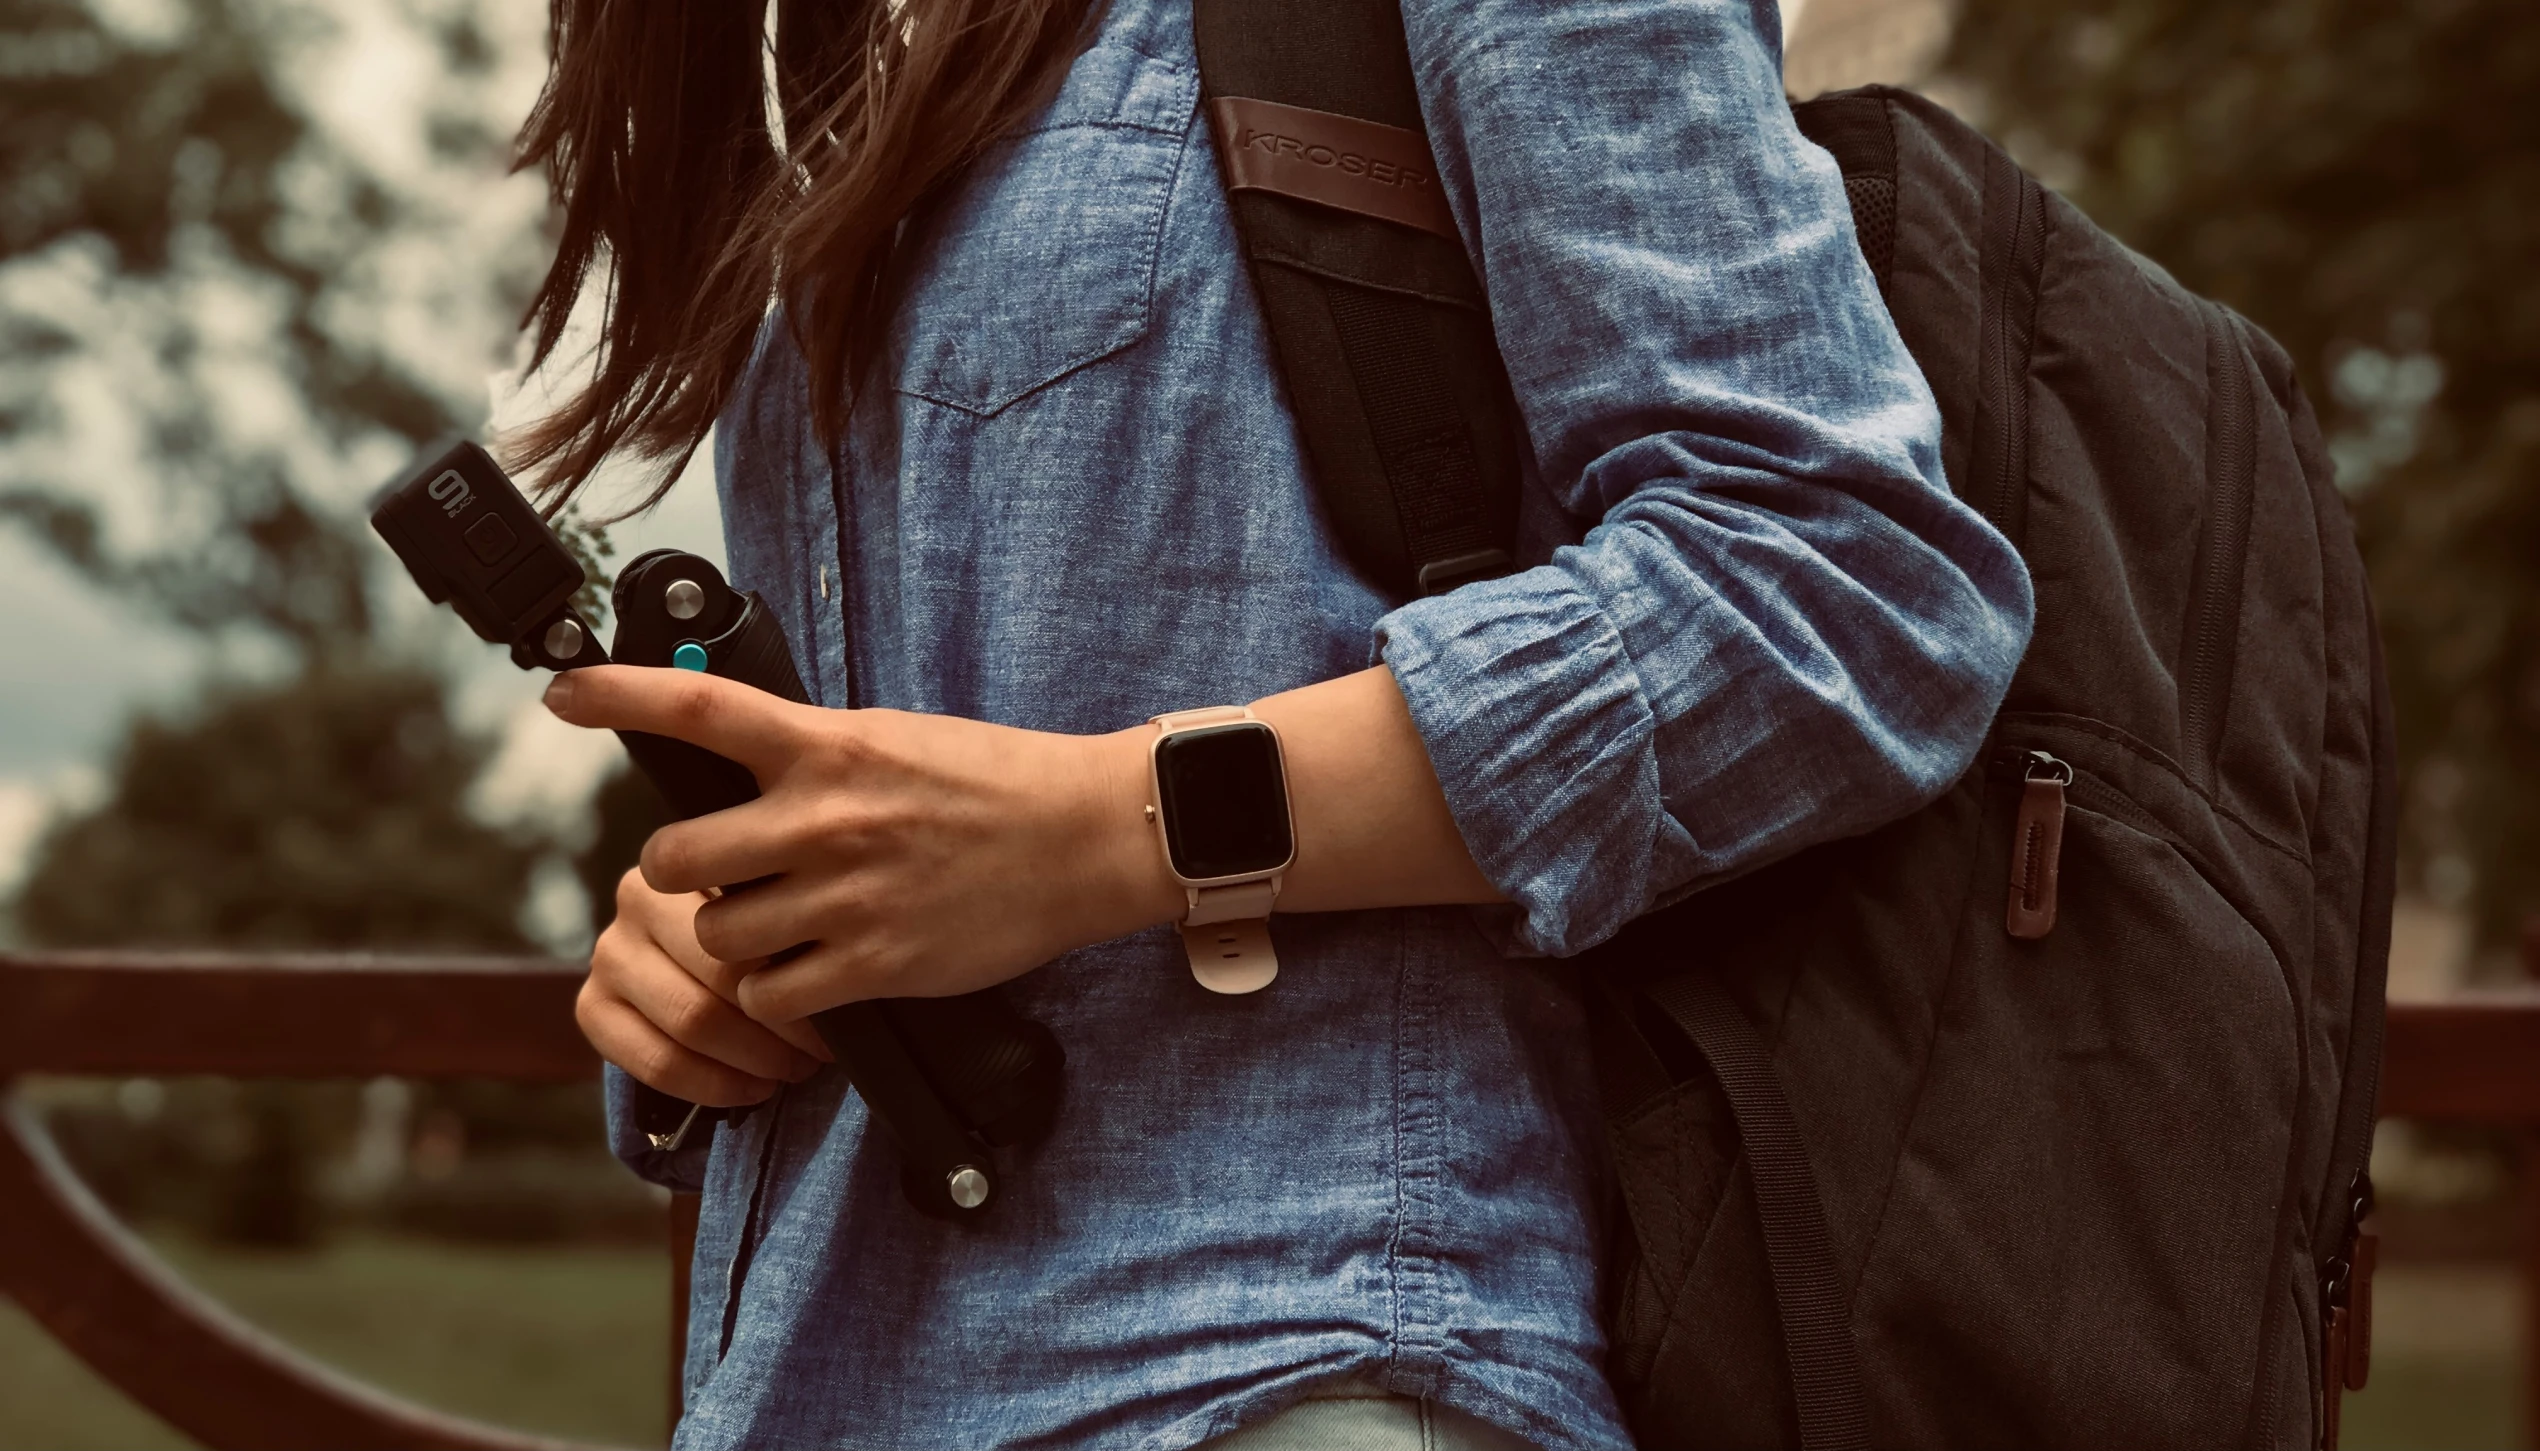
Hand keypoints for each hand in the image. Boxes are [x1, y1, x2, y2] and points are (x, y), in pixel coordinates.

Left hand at [547, 667, 1181, 1028]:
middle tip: (719, 876)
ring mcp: (844, 896)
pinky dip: (775, 997)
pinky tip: (810, 978)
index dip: (617, 694)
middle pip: (674, 857)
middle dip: (681, 874)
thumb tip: (743, 768)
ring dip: (734, 940)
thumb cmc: (995, 781)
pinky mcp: (873, 964)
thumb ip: (814, 754)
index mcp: (828, 747)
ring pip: (718, 935)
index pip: (699, 707)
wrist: (1083, 837)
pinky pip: (769, 997)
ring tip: (784, 930)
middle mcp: (823, 818)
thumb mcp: (895, 739)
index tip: (560, 692)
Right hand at [576, 867, 831, 1105]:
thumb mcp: (776, 898)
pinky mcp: (591, 1007)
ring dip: (753, 1058)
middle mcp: (636, 899)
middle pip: (720, 977)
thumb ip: (791, 913)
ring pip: (690, 1023)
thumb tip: (837, 958)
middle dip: (780, 1024)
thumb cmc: (759, 925)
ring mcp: (607, 954)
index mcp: (689, 862)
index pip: (745, 924)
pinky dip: (713, 1085)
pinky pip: (655, 1063)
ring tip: (794, 1068)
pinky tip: (752, 1088)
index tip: (833, 998)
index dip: (795, 970)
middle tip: (821, 1049)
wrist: (693, 951)